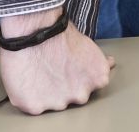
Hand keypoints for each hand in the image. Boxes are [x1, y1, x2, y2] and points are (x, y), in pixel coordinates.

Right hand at [0, 8, 115, 114]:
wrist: (35, 31)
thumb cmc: (59, 32)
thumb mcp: (89, 45)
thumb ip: (98, 60)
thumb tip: (110, 63)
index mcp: (97, 79)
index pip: (90, 86)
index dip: (78, 77)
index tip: (69, 69)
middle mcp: (81, 95)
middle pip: (73, 97)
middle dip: (64, 87)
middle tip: (52, 69)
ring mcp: (59, 103)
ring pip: (53, 103)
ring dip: (47, 93)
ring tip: (38, 70)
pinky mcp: (36, 107)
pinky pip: (34, 106)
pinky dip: (30, 96)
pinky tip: (28, 79)